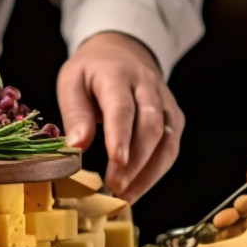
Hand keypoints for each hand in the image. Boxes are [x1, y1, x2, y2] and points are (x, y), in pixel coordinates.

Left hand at [56, 32, 184, 202]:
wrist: (122, 51)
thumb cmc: (91, 71)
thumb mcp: (72, 82)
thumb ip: (75, 114)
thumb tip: (77, 148)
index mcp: (117, 74)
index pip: (123, 106)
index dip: (121, 135)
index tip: (116, 162)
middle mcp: (147, 87)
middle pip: (151, 125)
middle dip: (135, 161)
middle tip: (115, 188)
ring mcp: (165, 102)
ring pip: (167, 139)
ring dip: (149, 172)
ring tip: (127, 195)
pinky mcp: (174, 117)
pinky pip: (171, 146)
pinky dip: (157, 170)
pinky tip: (138, 187)